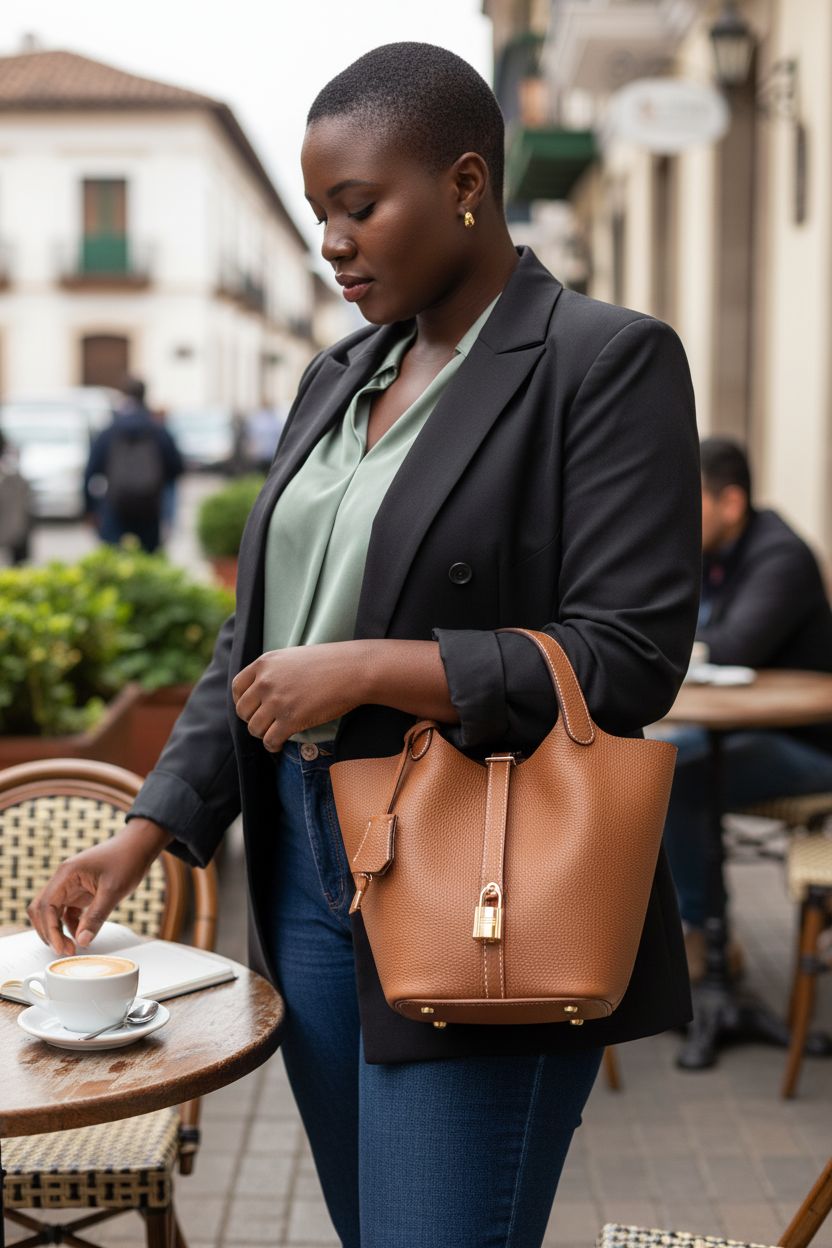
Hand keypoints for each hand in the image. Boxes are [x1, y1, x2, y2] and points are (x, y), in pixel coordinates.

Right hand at [27, 819, 172, 955]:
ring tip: (71, 947)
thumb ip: (96, 916)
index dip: (50, 930)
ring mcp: (71, 885)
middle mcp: (64, 879)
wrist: (140, 845)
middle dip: (49, 931)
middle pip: (42, 910)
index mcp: (67, 874)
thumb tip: (82, 941)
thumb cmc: (127, 858)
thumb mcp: (113, 890)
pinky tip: (80, 935)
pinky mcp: (80, 891)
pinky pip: (67, 911)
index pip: (46, 906)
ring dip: (57, 930)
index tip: (60, 947)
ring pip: (52, 912)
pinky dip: (69, 925)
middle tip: (64, 950)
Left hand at [232, 643, 369, 752]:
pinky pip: (270, 741)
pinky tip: (280, 744)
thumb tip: (265, 690)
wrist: (353, 670)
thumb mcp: (294, 657)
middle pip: (243, 711)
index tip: (251, 709)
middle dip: (252, 720)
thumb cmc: (331, 663)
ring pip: (254, 728)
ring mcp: (277, 701)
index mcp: (265, 663)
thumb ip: (275, 671)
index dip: (242, 701)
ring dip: (263, 735)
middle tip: (266, 723)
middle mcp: (265, 682)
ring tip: (275, 734)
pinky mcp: (290, 720)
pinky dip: (273, 746)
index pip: (237, 687)